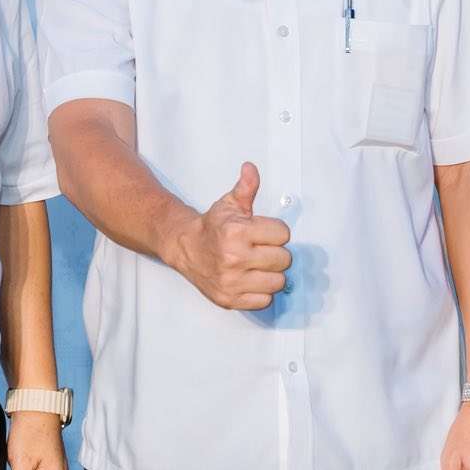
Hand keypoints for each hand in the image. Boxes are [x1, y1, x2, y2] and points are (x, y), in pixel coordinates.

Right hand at [167, 163, 291, 309]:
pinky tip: (251, 279)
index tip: (264, 233)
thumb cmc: (212, 227)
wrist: (185, 248)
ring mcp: (232, 282)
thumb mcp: (229, 204)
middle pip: (284, 259)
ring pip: (278, 282)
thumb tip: (250, 169)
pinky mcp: (230, 299)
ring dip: (272, 274)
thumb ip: (246, 187)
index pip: (283, 234)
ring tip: (257, 265)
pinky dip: (261, 292)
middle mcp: (234, 258)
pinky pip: (264, 301)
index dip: (276, 232)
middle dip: (275, 253)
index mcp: (237, 232)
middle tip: (261, 249)